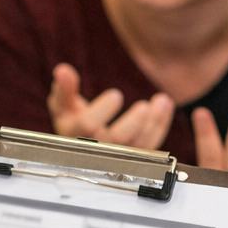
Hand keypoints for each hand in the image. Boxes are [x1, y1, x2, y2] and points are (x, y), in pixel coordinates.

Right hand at [47, 63, 174, 148]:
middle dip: (132, 124)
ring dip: (154, 122)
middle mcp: (97, 150)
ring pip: (139, 145)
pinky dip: (160, 125)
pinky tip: (165, 105)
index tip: (116, 95)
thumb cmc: (72, 121)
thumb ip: (64, 89)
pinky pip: (151, 145)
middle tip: (144, 106)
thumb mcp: (62, 106)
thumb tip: (63, 70)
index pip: (87, 126)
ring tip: (162, 100)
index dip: (102, 112)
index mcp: (75, 136)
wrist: (84, 144)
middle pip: (117, 141)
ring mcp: (118, 156)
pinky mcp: (135, 157)